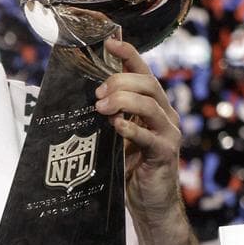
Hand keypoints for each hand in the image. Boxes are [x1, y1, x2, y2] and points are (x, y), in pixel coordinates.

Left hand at [94, 38, 181, 221]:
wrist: (148, 201)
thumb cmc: (127, 165)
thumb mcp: (113, 133)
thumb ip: (105, 114)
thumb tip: (75, 94)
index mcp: (151, 104)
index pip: (142, 71)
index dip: (128, 55)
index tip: (110, 43)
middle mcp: (164, 114)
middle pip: (146, 83)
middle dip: (118, 82)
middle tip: (96, 97)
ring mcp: (168, 132)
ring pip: (149, 104)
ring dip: (122, 101)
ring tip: (101, 110)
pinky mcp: (165, 153)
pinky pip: (149, 136)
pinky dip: (131, 128)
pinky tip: (116, 126)